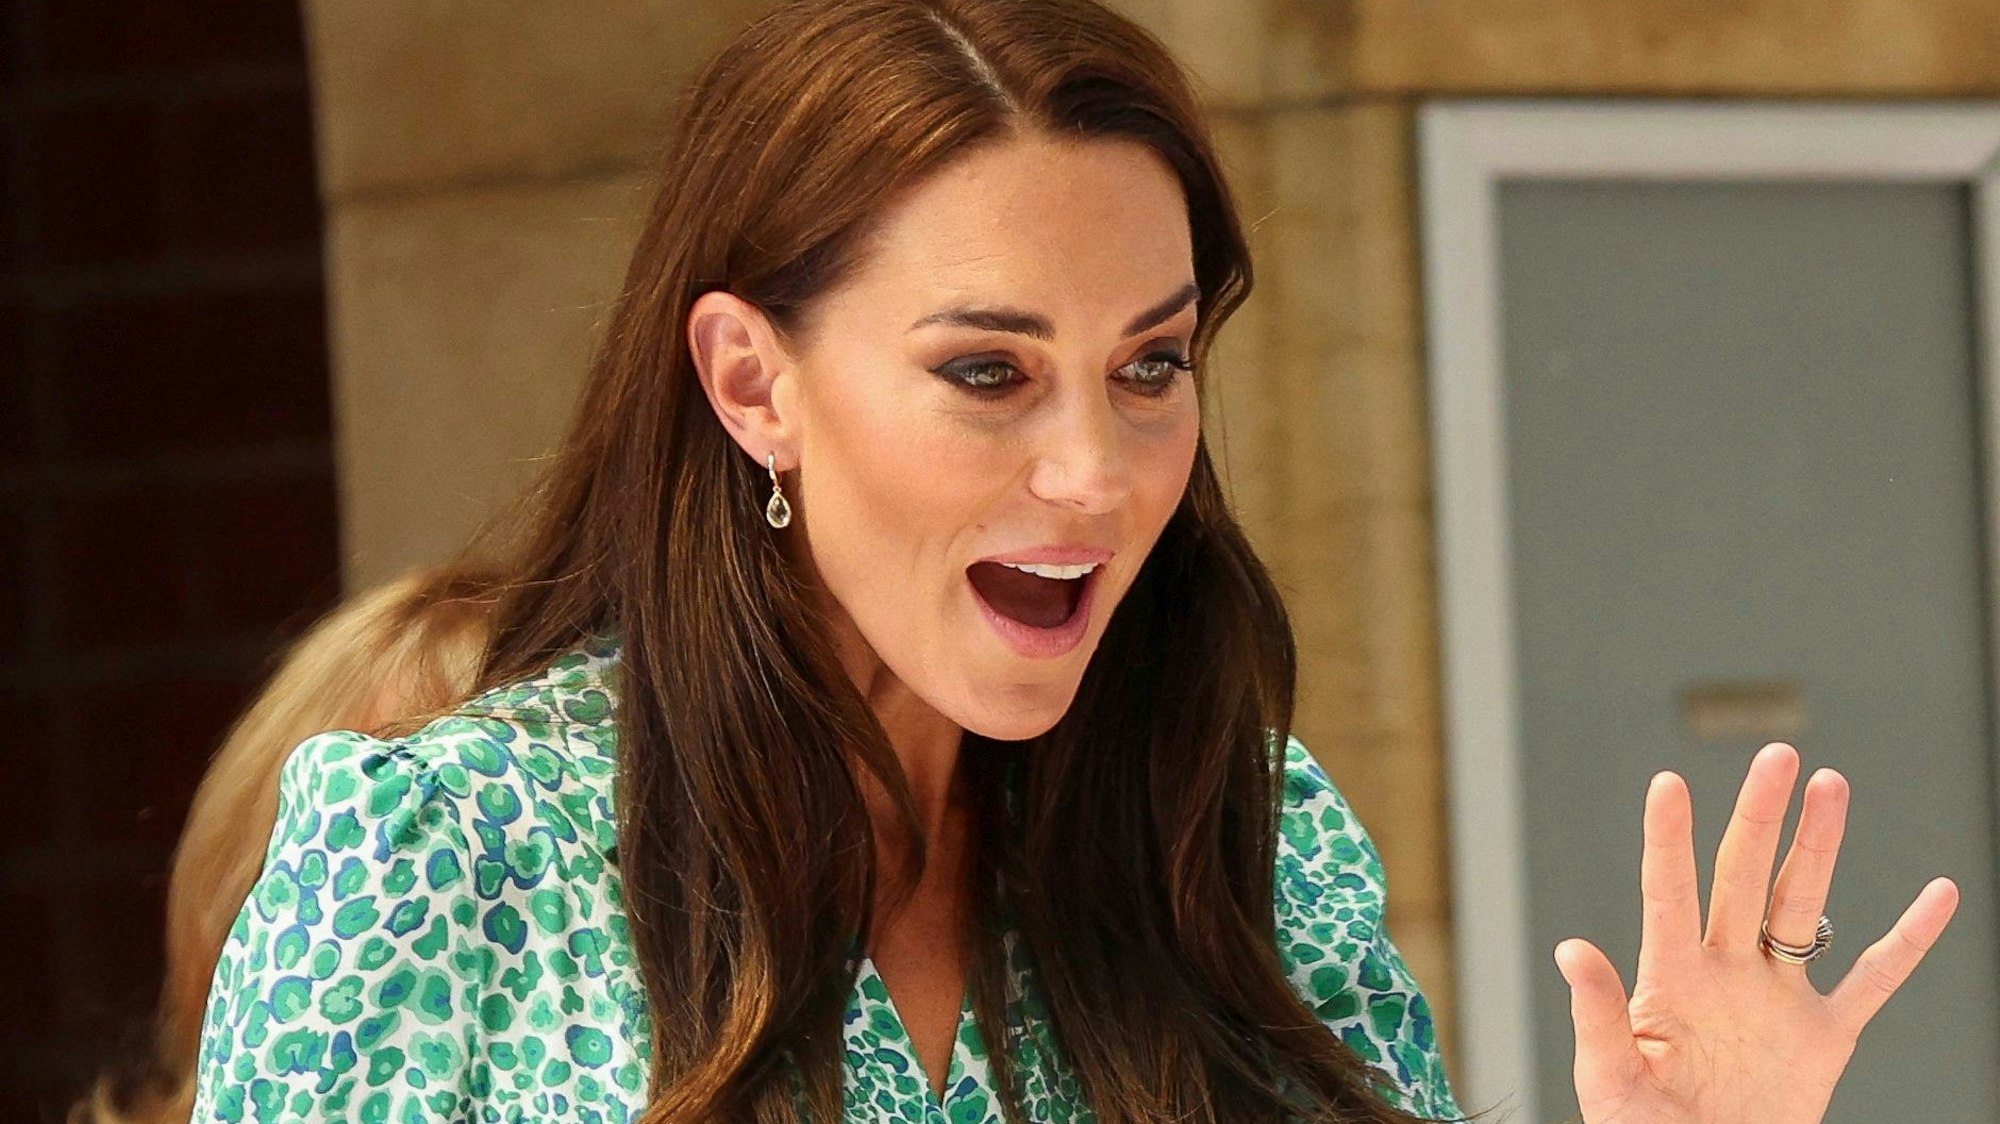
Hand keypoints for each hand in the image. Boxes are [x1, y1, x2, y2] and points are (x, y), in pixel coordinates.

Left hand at [1554, 742, 1959, 1123]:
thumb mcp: (1609, 1080)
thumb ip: (1598, 1017)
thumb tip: (1571, 949)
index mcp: (1670, 980)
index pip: (1667, 893)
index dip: (1668, 839)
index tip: (1668, 782)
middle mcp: (1725, 973)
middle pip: (1742, 877)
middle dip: (1759, 816)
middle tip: (1777, 755)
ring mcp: (1776, 999)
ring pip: (1800, 905)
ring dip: (1817, 847)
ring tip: (1831, 783)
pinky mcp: (1823, 1038)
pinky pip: (1874, 980)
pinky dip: (1909, 940)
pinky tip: (1938, 895)